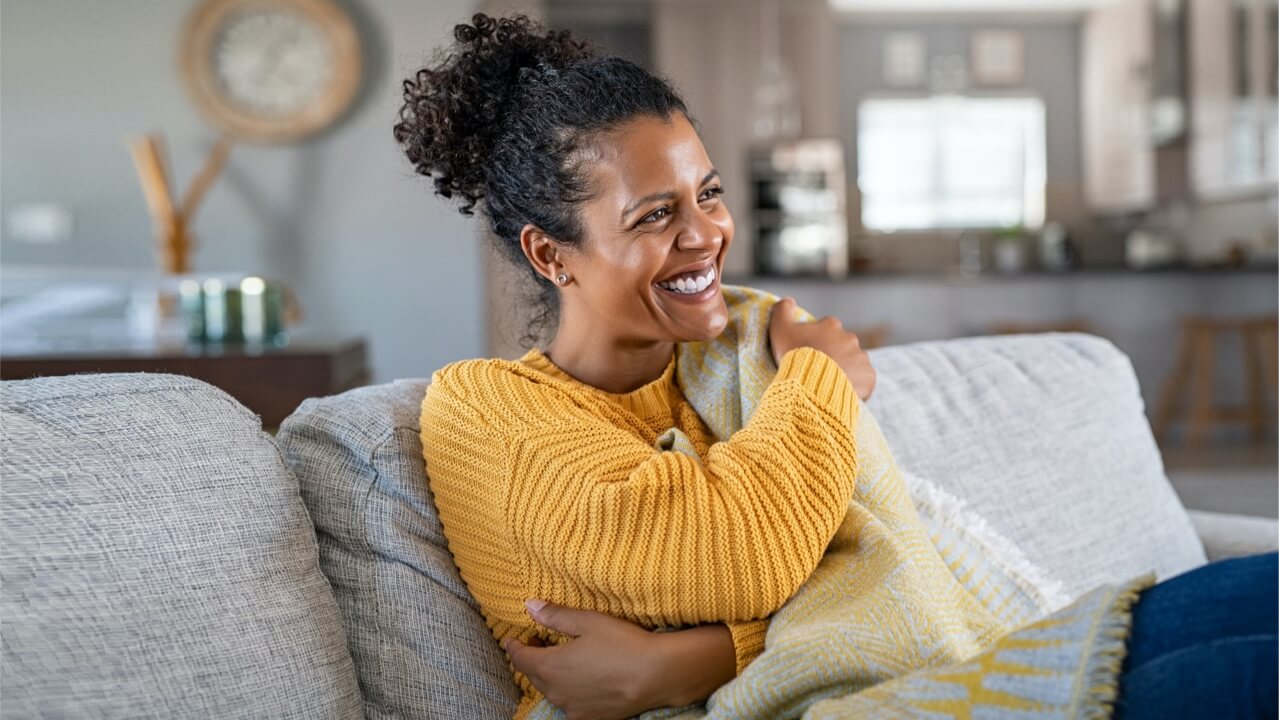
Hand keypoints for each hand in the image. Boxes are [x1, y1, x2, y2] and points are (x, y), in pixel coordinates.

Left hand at [505, 600, 663, 719]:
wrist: (657, 675)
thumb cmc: (622, 643)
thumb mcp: (587, 622)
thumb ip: (555, 616)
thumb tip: (530, 606)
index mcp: (550, 667)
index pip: (519, 658)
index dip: (514, 646)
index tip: (513, 638)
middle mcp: (556, 693)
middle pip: (534, 675)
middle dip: (533, 658)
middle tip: (541, 641)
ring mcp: (572, 709)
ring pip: (552, 691)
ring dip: (551, 676)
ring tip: (564, 660)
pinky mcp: (589, 719)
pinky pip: (570, 705)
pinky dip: (569, 692)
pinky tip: (582, 681)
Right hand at [768, 297, 876, 399]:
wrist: (812, 385)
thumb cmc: (795, 356)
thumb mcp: (780, 330)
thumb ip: (782, 311)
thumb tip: (789, 300)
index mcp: (831, 325)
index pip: (825, 329)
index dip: (816, 341)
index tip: (808, 353)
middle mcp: (849, 338)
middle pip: (841, 346)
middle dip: (832, 355)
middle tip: (818, 370)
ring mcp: (861, 357)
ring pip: (853, 363)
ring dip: (844, 370)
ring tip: (829, 384)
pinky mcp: (869, 376)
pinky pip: (863, 380)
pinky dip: (856, 385)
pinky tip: (843, 392)